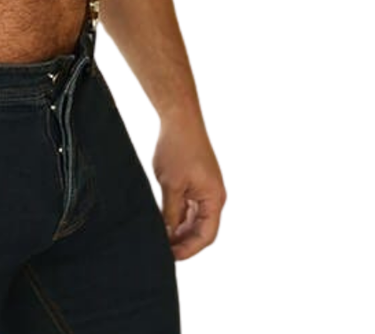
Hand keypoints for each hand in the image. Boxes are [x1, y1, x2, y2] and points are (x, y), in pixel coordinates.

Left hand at [152, 112, 225, 260]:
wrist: (180, 119)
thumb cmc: (177, 149)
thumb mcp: (171, 185)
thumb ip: (171, 213)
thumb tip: (167, 234)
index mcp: (214, 199)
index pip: (206, 235)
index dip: (189, 249)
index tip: (171, 257)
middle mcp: (214, 196)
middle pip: (201, 229)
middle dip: (183, 241)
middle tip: (162, 249)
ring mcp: (205, 188)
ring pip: (194, 218)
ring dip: (179, 228)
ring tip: (160, 237)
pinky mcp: (196, 181)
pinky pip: (189, 205)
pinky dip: (177, 214)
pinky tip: (162, 220)